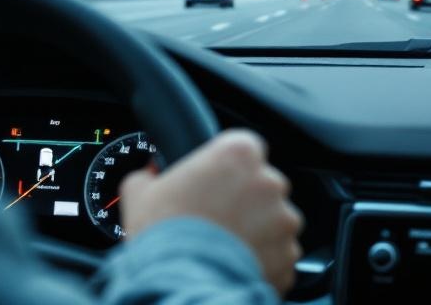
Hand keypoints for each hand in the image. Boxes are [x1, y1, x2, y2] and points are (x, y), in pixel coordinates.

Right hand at [120, 129, 302, 294]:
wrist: (181, 282)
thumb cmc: (164, 233)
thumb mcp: (141, 193)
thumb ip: (150, 175)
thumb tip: (148, 176)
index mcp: (237, 153)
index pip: (245, 147)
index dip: (229, 166)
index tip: (215, 181)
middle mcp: (269, 182)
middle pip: (262, 184)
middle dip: (245, 200)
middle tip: (215, 219)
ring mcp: (284, 220)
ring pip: (274, 221)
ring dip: (257, 231)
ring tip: (224, 246)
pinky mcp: (289, 255)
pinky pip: (279, 254)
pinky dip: (264, 260)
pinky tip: (235, 264)